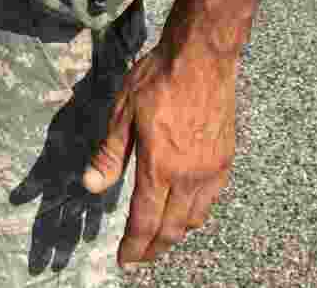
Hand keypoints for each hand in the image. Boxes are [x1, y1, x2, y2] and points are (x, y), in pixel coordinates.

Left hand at [82, 41, 236, 265]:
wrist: (202, 56)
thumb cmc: (158, 78)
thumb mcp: (123, 111)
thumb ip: (110, 154)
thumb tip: (90, 186)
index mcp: (160, 166)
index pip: (145, 221)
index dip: (134, 246)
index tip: (124, 259)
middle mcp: (189, 175)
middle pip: (172, 228)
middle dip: (154, 248)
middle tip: (141, 256)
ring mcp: (212, 170)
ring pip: (194, 219)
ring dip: (175, 233)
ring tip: (160, 236)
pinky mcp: (226, 159)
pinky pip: (211, 200)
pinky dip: (196, 214)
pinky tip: (186, 209)